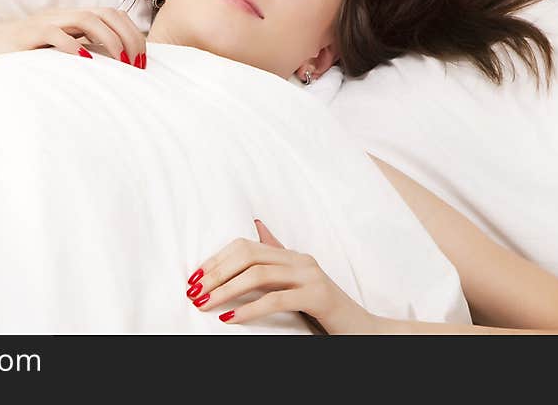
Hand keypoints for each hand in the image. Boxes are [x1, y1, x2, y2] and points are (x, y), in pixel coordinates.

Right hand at [0, 6, 146, 68]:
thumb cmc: (19, 58)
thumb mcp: (55, 54)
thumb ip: (79, 53)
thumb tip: (110, 71)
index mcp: (70, 19)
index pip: (113, 15)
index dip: (133, 34)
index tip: (142, 62)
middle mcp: (61, 16)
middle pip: (107, 14)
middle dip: (129, 37)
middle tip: (138, 64)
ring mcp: (45, 23)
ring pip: (87, 18)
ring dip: (110, 39)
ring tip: (120, 62)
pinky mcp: (27, 37)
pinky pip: (54, 34)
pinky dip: (72, 45)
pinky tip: (85, 60)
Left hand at [185, 219, 379, 333]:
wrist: (364, 330)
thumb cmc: (323, 309)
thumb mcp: (296, 282)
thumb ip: (276, 257)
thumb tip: (256, 226)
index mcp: (291, 255)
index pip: (244, 246)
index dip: (216, 260)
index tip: (194, 277)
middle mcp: (300, 259)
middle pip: (247, 255)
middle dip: (216, 273)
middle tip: (194, 291)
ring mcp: (310, 275)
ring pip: (258, 275)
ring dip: (226, 290)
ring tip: (205, 303)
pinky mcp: (317, 296)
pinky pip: (276, 299)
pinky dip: (249, 309)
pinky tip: (230, 318)